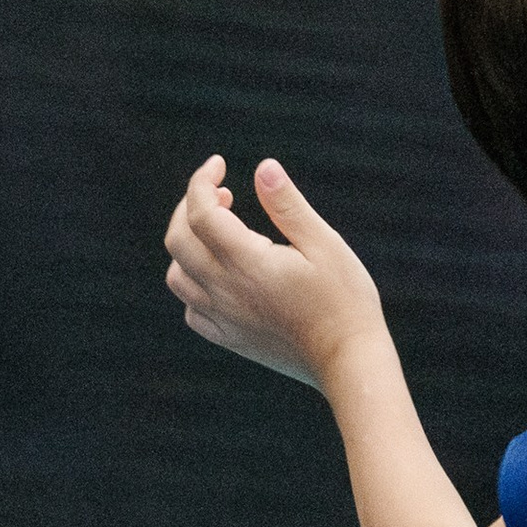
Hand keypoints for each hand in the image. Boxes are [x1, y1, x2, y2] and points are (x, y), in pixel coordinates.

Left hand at [163, 155, 386, 390]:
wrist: (350, 362)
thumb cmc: (345, 302)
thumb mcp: (324, 244)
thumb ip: (287, 205)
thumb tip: (263, 167)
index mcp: (246, 262)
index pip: (200, 211)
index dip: (202, 181)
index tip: (220, 165)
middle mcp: (225, 291)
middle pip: (177, 240)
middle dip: (189, 207)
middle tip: (220, 194)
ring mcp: (224, 319)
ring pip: (177, 276)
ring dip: (186, 246)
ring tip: (217, 234)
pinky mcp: (231, 339)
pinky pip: (192, 311)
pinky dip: (194, 286)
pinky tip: (220, 277)